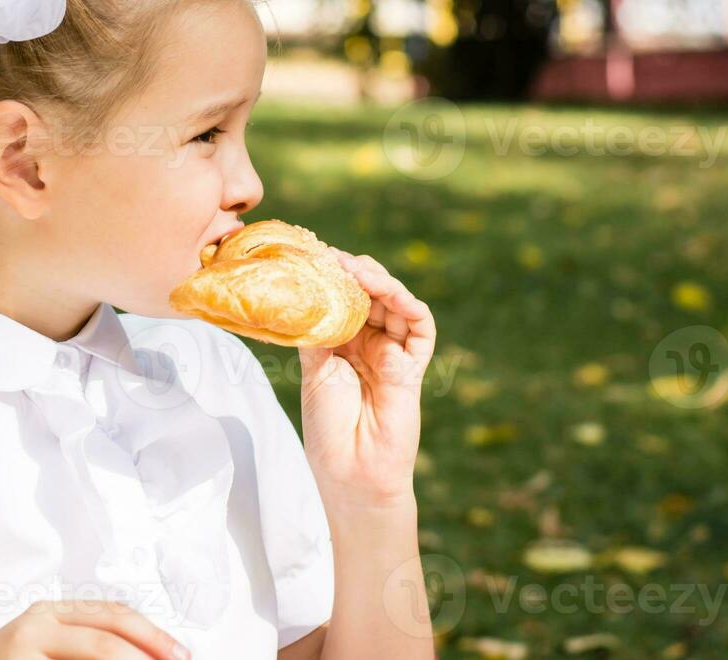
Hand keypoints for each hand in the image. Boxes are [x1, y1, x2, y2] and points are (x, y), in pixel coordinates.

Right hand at [0, 598, 188, 658]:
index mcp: (51, 613)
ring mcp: (22, 653)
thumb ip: (86, 644)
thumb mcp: (46, 644)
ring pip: (92, 658)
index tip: (181, 656)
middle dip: (147, 657)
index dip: (153, 637)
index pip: (114, 616)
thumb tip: (146, 653)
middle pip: (105, 641)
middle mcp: (36, 626)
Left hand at [298, 248, 436, 509]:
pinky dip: (410, 306)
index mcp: (342, 342)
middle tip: (336, 259)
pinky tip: (392, 295)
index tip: (318, 257)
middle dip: (356, 273)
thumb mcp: (315, 369)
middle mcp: (368, 343)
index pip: (344, 298)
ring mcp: (392, 352)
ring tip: (358, 272)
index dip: (335, 277)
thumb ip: (318, 329)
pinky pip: (420, 328)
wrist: (350, 471)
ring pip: (395, 304)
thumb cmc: (328, 426)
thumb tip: (307, 289)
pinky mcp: (412, 366)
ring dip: (380, 283)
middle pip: (371, 294)